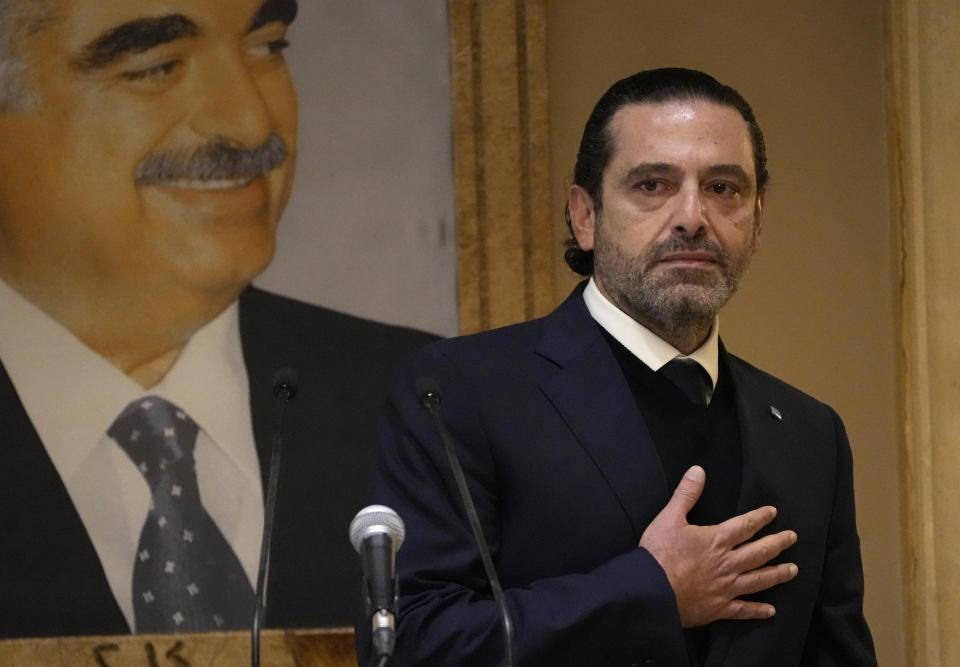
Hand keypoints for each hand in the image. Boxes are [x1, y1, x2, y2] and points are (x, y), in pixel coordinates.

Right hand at [639, 465, 798, 627]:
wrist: (651, 590)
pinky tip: (770, 611)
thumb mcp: (669, 517)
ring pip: (759, 580)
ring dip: (777, 574)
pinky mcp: (719, 608)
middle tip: (793, 538)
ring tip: (793, 570)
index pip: (745, 526)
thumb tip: (698, 470)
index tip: (773, 513)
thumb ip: (686, 494)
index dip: (760, 518)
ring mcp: (726, 588)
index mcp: (716, 540)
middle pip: (759, 552)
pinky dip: (758, 611)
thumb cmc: (659, 553)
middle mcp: (727, 564)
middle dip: (778, 543)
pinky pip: (743, 610)